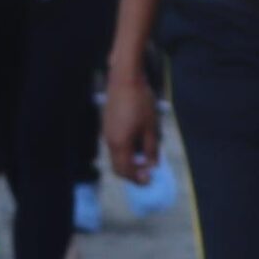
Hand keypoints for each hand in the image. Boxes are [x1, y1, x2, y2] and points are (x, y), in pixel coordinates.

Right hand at [101, 55, 162, 185]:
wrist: (124, 79)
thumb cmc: (140, 103)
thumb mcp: (150, 127)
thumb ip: (151, 149)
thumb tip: (152, 165)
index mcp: (120, 144)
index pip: (126, 171)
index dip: (138, 179)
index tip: (150, 179)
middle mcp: (109, 142)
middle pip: (118, 167)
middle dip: (131, 174)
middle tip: (146, 173)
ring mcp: (106, 133)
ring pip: (115, 156)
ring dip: (128, 162)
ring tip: (143, 159)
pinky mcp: (107, 125)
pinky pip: (114, 146)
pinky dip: (124, 152)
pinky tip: (136, 144)